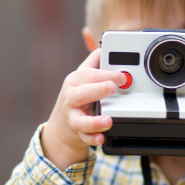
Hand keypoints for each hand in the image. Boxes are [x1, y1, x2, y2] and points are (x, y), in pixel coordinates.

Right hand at [41, 49, 125, 170]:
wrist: (63, 124)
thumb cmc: (77, 96)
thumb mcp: (84, 75)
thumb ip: (96, 61)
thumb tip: (106, 45)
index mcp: (75, 82)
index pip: (89, 75)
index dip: (106, 74)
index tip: (122, 76)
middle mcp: (72, 99)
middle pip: (80, 94)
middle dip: (97, 90)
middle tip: (113, 88)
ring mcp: (73, 117)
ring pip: (79, 120)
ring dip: (94, 121)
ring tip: (108, 120)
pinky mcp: (77, 133)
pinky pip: (84, 137)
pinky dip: (92, 138)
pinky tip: (101, 138)